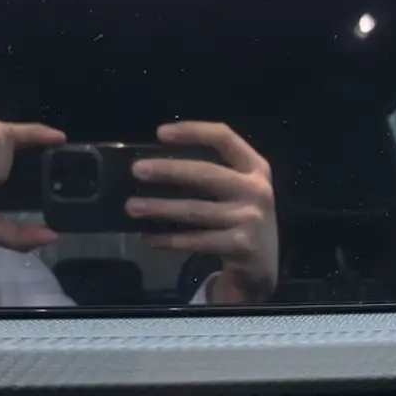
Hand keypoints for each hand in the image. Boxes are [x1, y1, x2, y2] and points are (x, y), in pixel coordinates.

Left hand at [126, 122, 277, 303]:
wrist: (263, 264)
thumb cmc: (242, 217)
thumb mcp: (239, 189)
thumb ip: (213, 172)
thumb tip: (158, 164)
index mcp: (255, 167)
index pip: (224, 137)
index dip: (193, 131)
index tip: (161, 133)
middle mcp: (256, 189)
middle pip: (206, 173)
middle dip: (168, 170)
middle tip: (137, 170)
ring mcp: (250, 218)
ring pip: (195, 210)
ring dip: (160, 208)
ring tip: (132, 207)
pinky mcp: (241, 245)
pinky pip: (196, 240)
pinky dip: (168, 240)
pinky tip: (148, 239)